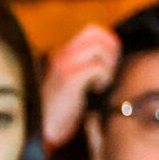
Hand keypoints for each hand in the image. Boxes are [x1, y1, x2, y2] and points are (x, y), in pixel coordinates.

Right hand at [39, 24, 120, 148]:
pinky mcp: (69, 78)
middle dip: (111, 53)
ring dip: (108, 66)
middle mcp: (63, 54)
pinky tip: (96, 90)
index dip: (109, 43)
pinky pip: (97, 67)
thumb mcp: (74, 82)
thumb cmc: (62, 110)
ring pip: (100, 49)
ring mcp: (65, 65)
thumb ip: (86, 66)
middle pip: (99, 36)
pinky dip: (103, 78)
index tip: (110, 63)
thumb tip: (114, 56)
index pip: (94, 31)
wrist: (44, 128)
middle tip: (108, 73)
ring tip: (102, 82)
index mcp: (64, 53)